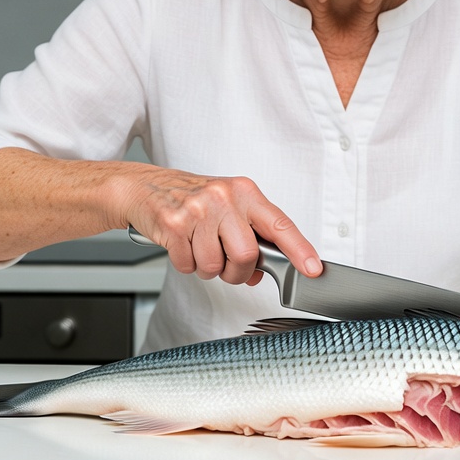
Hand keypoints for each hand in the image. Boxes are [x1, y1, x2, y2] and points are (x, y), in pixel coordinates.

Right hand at [124, 169, 321, 285]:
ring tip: (199, 248)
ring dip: (208, 269)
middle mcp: (224, 197)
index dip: (300, 249)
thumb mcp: (228, 208)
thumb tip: (261, 273)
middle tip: (226, 264)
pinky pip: (189, 265)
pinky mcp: (174, 224)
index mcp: (245, 192)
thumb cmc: (192, 198)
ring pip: (215, 266)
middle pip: (246, 255)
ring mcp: (198, 210)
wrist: (146, 187)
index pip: (280, 223)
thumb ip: (249, 236)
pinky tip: (182, 245)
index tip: (313, 268)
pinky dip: (186, 264)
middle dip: (237, 272)